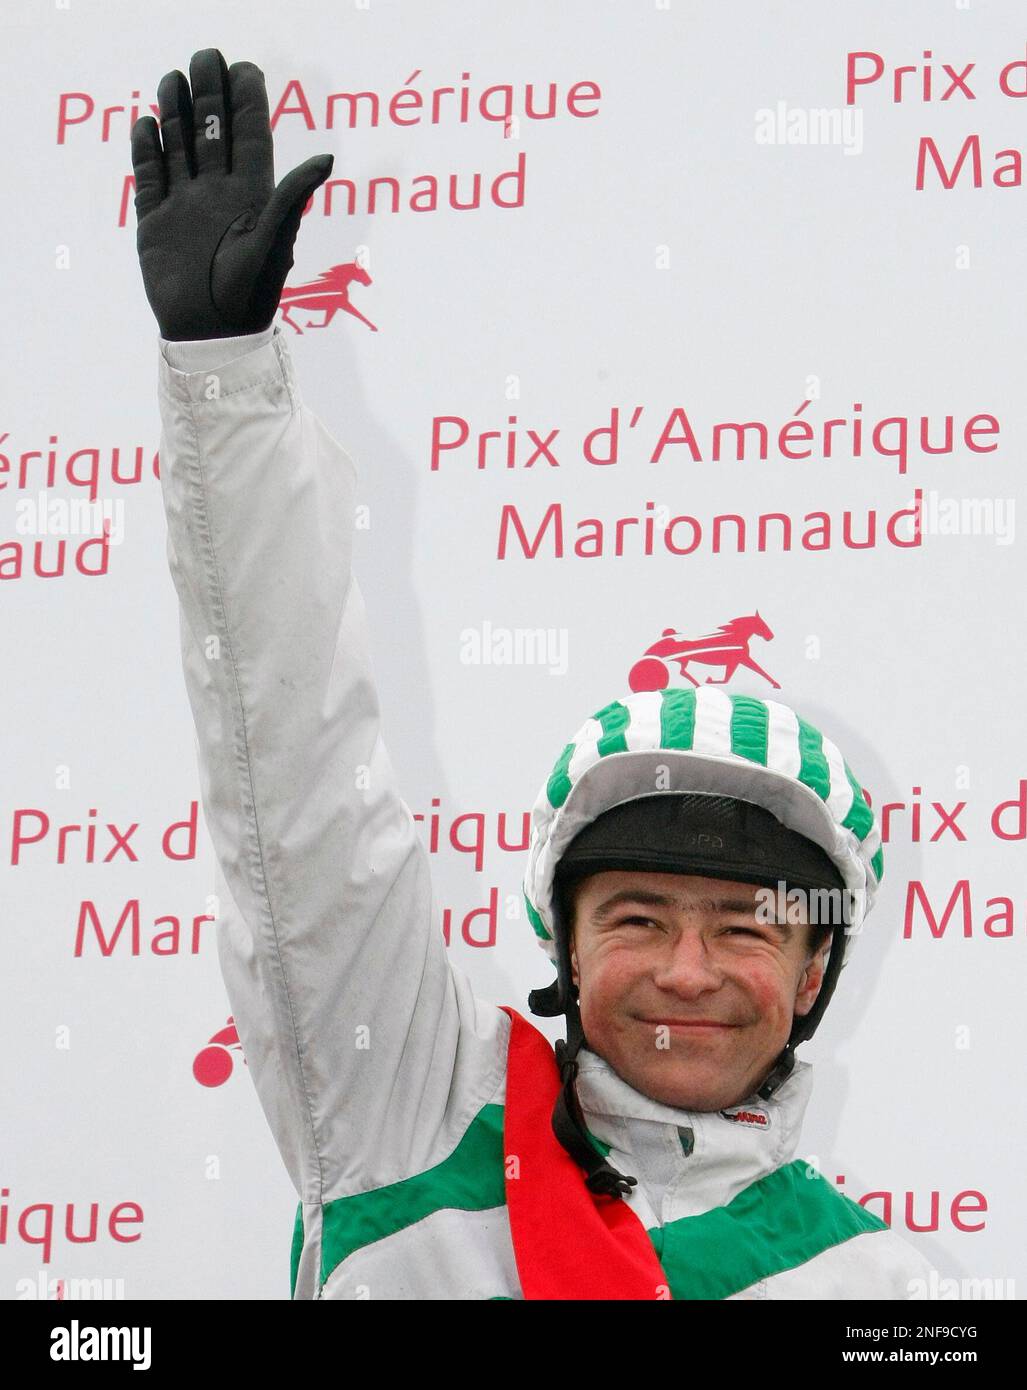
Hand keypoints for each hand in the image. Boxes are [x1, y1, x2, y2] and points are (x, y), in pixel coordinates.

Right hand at [131, 48, 332, 340]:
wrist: (210, 334)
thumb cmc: (249, 295)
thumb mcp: (273, 243)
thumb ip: (292, 198)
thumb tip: (327, 159)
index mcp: (251, 195)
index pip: (250, 137)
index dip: (247, 102)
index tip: (242, 68)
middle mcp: (218, 194)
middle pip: (212, 132)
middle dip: (208, 95)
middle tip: (204, 57)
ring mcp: (186, 205)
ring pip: (179, 146)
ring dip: (175, 113)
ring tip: (172, 80)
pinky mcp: (156, 221)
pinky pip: (150, 176)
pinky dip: (146, 150)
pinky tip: (146, 123)